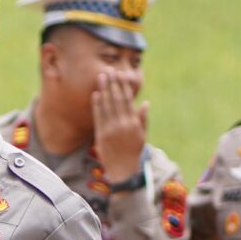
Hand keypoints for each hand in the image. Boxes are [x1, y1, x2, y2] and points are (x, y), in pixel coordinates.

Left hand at [90, 67, 149, 189]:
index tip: (121, 74)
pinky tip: (95, 94)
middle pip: (116, 99)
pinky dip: (97, 105)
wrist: (123, 169)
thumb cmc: (133, 151)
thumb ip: (142, 119)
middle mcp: (122, 124)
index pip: (127, 100)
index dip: (123, 86)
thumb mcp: (142, 135)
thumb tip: (145, 103)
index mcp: (133, 123)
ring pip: (107, 105)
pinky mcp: (101, 134)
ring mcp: (111, 129)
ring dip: (104, 89)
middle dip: (113, 83)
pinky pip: (98, 116)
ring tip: (101, 77)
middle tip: (109, 70)